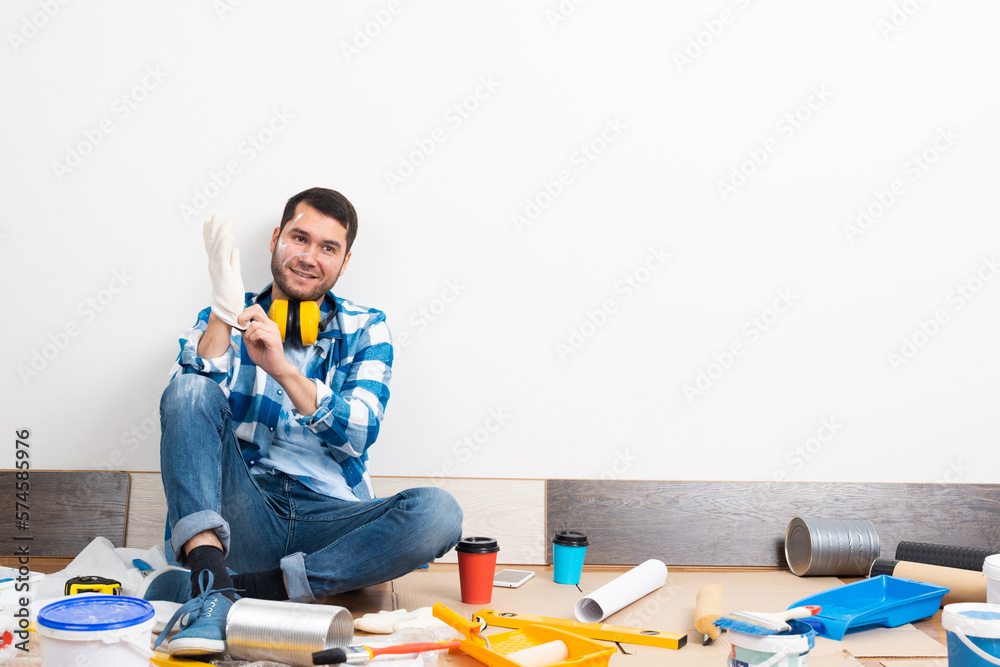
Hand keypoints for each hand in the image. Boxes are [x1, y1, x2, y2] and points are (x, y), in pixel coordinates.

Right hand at [203, 213, 245, 328]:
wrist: (228, 308)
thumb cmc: (231, 292)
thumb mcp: (234, 272)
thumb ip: (233, 260)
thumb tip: (235, 248)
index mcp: (217, 263)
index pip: (213, 245)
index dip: (211, 232)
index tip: (211, 219)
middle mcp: (214, 264)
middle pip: (213, 242)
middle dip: (214, 227)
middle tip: (216, 214)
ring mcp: (218, 269)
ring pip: (218, 247)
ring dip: (222, 233)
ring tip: (226, 221)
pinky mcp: (223, 274)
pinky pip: (223, 257)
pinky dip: (225, 246)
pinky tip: (229, 236)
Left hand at [238, 305, 291, 378]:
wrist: (275, 368)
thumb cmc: (264, 356)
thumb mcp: (250, 342)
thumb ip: (245, 332)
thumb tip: (237, 324)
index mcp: (267, 324)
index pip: (256, 309)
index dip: (245, 312)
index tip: (241, 323)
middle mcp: (271, 325)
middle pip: (255, 310)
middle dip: (243, 317)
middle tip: (241, 326)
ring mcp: (273, 331)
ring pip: (255, 324)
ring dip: (248, 333)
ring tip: (251, 341)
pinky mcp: (273, 339)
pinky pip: (258, 333)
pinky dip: (252, 338)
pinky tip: (254, 343)